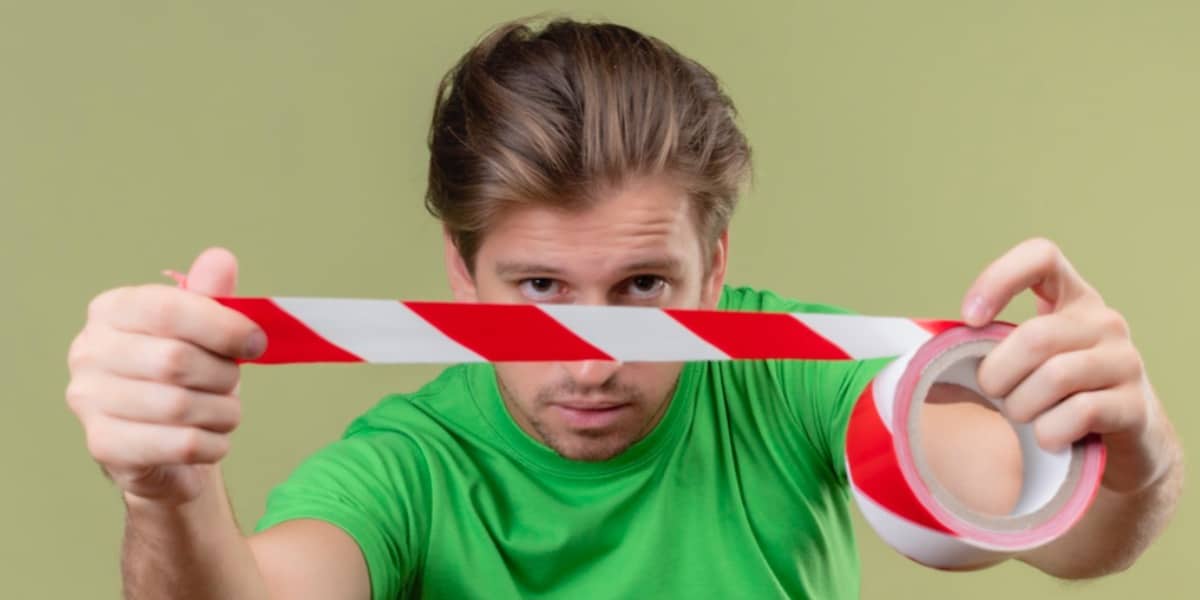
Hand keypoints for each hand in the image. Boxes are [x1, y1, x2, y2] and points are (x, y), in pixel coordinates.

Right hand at [66, 248, 265, 504]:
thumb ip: (212, 295)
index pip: (169, 309)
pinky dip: (213, 443)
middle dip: (223, 375)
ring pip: (179, 406)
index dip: (223, 326)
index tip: (257, 343)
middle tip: (232, 383)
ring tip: (225, 412)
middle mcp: (89, 351)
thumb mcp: (203, 332)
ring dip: (223, 412)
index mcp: (112, 310)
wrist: (161, 448)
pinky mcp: (104, 446)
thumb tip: (220, 259)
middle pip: (175, 360)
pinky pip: (179, 443)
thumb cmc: (185, 378)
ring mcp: (89, 401)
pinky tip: (212, 440)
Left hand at [962, 238, 1171, 492]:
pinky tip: (1048, 438)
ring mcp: (1125, 361)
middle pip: (1035, 336)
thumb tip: (914, 363)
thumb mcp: (1023, 363)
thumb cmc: (1054, 396)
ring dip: (1022, 408)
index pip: (1041, 256)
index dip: (1000, 278)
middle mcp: (1104, 321)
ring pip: (1056, 377)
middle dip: (998, 374)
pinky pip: (1079, 413)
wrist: (1122, 446)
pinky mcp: (1136, 405)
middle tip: (994, 394)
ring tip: (1023, 417)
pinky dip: (1049, 432)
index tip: (971, 317)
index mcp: (1071, 298)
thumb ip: (985, 350)